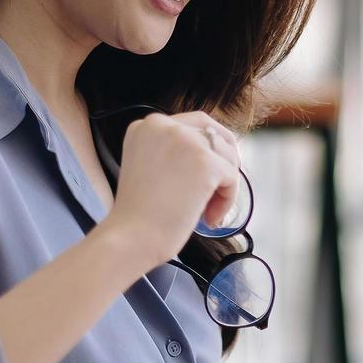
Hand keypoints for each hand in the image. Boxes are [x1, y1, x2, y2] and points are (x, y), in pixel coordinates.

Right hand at [100, 110, 239, 269]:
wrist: (131, 237)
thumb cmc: (140, 214)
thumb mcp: (150, 165)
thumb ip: (175, 152)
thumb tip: (217, 150)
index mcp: (148, 125)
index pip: (195, 124)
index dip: (209, 150)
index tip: (207, 175)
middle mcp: (165, 125)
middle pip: (216, 135)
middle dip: (224, 163)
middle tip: (218, 191)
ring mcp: (186, 141)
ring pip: (228, 156)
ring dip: (225, 185)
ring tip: (207, 210)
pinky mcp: (205, 162)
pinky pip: (232, 178)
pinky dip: (227, 200)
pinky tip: (209, 217)